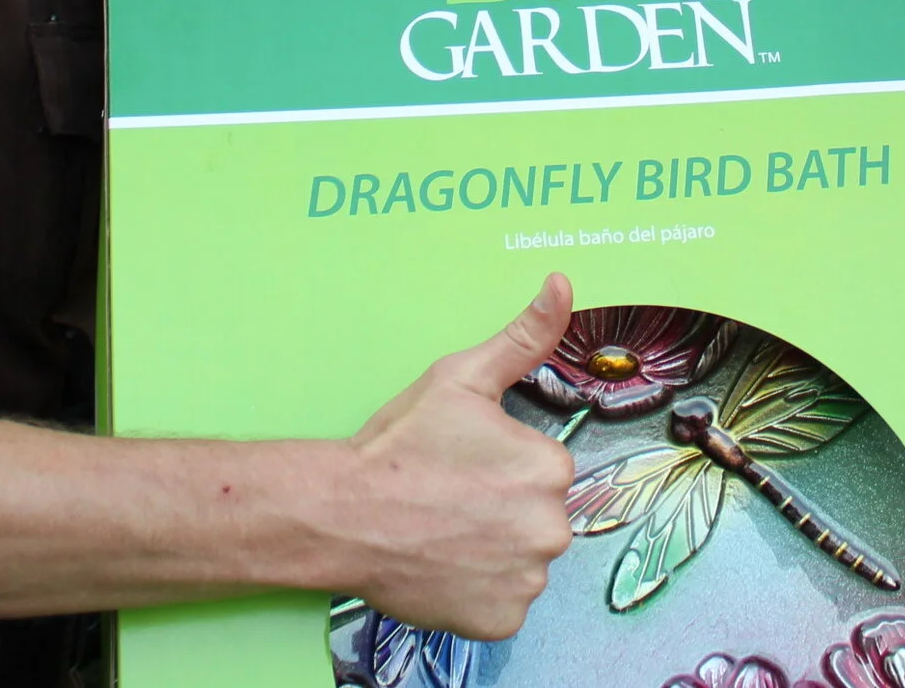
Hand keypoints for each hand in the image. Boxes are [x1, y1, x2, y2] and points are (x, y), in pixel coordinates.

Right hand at [338, 274, 576, 638]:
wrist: (342, 513)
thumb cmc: (397, 448)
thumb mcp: (461, 378)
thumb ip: (523, 336)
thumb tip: (561, 285)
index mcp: (548, 467)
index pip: (543, 468)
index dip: (502, 465)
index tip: (465, 466)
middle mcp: (550, 527)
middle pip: (538, 515)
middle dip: (503, 508)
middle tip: (451, 498)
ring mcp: (525, 578)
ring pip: (522, 558)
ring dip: (493, 549)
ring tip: (444, 531)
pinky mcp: (501, 619)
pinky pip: (504, 601)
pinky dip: (480, 589)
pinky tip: (446, 564)